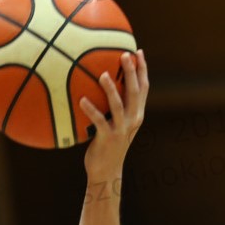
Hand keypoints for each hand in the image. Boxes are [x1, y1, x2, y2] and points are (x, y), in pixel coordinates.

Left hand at [80, 50, 148, 183]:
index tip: (138, 51)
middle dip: (132, 72)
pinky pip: (99, 121)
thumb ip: (113, 108)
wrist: (106, 172)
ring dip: (111, 89)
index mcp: (137, 114)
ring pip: (118, 105)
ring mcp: (122, 129)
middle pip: (135, 92)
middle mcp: (133, 119)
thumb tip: (101, 86)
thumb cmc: (107, 145)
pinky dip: (91, 110)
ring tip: (104, 74)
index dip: (142, 69)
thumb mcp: (115, 124)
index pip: (143, 88)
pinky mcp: (108, 138)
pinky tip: (81, 100)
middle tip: (125, 54)